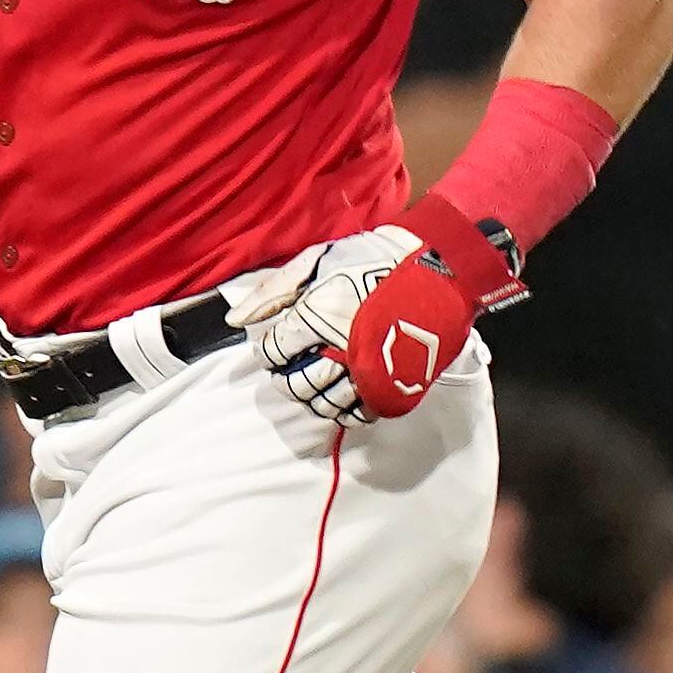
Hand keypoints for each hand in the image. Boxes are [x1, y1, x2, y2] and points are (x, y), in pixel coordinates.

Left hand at [242, 211, 504, 426]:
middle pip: (296, 384)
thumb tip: (236, 320)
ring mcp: (368, 371)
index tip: (277, 348)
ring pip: (326, 404)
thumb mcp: (316, 260)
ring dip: (315, 397)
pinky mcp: (393, 384)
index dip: (269, 352)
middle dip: (288, 379)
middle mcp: (337, 349)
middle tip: (293, 369)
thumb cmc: (373, 258)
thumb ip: (273, 292)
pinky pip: (361, 414)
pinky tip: (346, 395)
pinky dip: (348, 411)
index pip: (274, 352)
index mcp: (315, 318)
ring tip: (319, 381)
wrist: (437, 266)